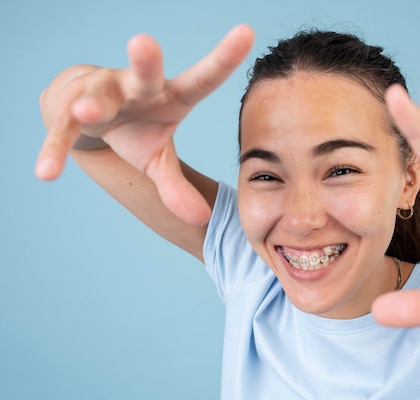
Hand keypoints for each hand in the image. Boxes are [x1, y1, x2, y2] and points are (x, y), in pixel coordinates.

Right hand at [35, 24, 253, 224]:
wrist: (86, 111)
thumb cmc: (135, 130)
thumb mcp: (157, 159)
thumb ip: (177, 187)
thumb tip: (202, 220)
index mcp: (171, 96)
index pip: (202, 79)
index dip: (224, 58)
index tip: (247, 32)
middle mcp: (138, 87)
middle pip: (144, 73)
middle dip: (144, 59)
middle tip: (143, 42)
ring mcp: (103, 94)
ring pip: (98, 96)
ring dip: (92, 104)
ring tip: (87, 112)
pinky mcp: (69, 110)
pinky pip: (62, 130)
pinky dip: (55, 151)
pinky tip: (46, 172)